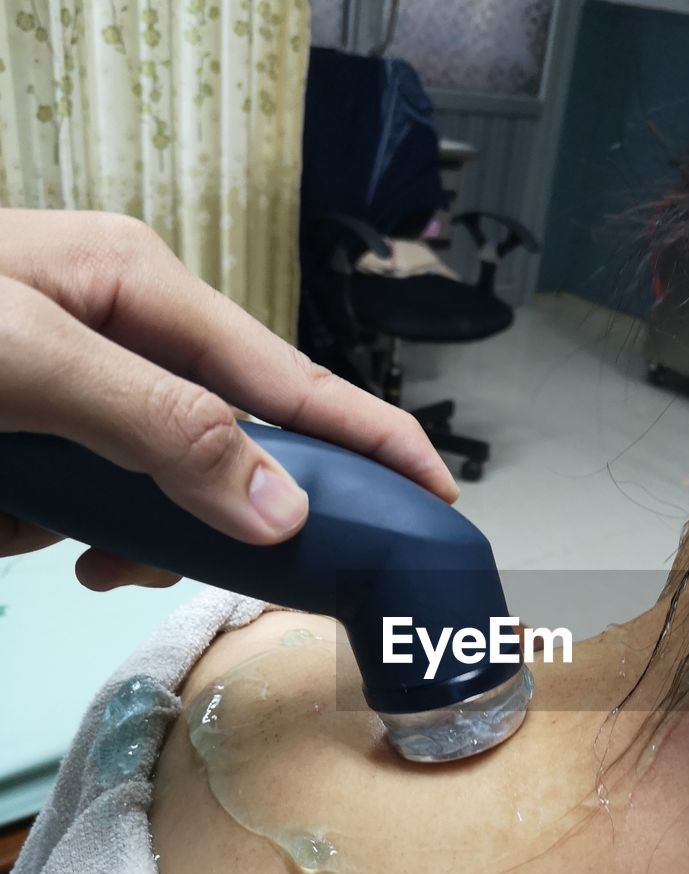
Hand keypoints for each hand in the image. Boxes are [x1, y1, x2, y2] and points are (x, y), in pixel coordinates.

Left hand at [0, 209, 458, 588]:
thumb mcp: (30, 359)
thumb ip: (158, 427)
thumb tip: (282, 510)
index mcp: (144, 290)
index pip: (291, 379)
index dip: (373, 439)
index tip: (438, 495)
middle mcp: (127, 333)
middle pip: (224, 449)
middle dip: (198, 516)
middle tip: (159, 560)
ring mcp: (85, 383)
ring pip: (153, 492)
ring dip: (107, 530)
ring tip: (44, 530)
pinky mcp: (44, 428)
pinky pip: (87, 502)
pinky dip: (51, 528)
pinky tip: (12, 518)